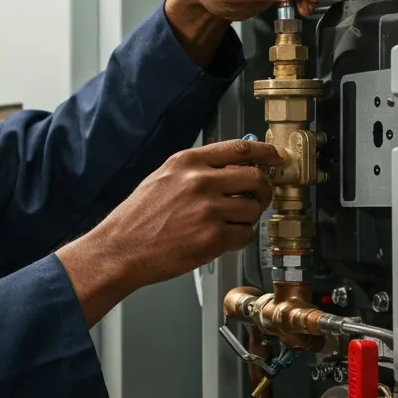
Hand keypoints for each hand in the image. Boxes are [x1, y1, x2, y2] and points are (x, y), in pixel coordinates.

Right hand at [56, 139, 283, 325]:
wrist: (120, 249)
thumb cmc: (137, 217)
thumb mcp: (162, 178)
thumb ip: (196, 170)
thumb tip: (232, 166)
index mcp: (187, 162)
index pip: (240, 148)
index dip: (266, 152)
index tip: (277, 156)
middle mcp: (200, 182)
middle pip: (256, 178)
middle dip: (264, 190)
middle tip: (259, 197)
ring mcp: (208, 210)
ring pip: (254, 209)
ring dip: (248, 218)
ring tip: (229, 223)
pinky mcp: (213, 238)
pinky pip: (245, 235)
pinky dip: (239, 238)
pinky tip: (221, 238)